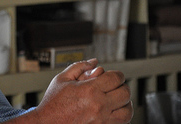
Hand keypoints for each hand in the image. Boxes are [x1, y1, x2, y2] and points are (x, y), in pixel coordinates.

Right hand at [6, 59, 132, 122]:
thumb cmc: (53, 103)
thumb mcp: (62, 79)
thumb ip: (79, 67)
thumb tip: (93, 62)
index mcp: (89, 90)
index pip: (116, 78)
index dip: (117, 74)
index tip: (114, 75)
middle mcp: (99, 106)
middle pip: (125, 93)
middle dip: (122, 87)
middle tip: (115, 86)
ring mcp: (102, 121)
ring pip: (127, 111)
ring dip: (125, 103)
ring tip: (116, 99)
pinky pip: (121, 123)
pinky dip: (121, 116)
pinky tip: (112, 111)